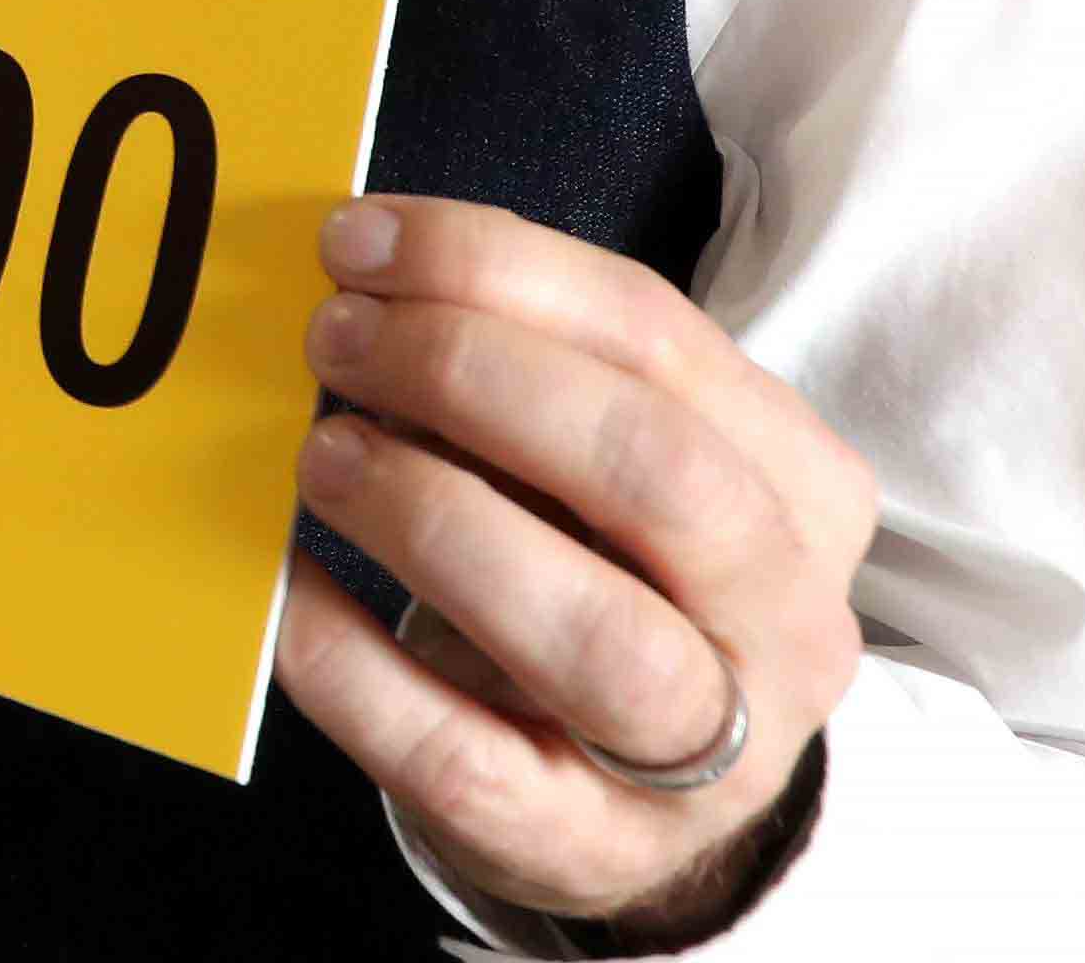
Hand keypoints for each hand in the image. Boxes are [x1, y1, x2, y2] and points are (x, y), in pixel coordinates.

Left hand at [271, 197, 876, 938]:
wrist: (649, 805)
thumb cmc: (614, 584)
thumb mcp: (616, 471)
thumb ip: (530, 378)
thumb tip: (366, 284)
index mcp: (800, 487)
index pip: (658, 337)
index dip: (495, 268)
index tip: (358, 241)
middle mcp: (785, 621)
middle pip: (651, 469)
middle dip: (471, 376)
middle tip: (332, 340)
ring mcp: (703, 754)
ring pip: (592, 632)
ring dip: (435, 519)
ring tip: (321, 457)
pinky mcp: (584, 843)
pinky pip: (457, 751)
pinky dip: (352, 662)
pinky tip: (284, 590)